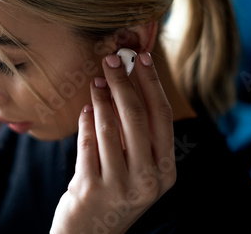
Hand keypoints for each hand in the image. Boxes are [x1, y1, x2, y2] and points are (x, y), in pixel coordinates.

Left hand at [51, 52, 174, 233]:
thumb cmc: (117, 193)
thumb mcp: (139, 170)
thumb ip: (139, 135)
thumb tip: (128, 85)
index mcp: (165, 172)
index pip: (161, 117)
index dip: (151, 83)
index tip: (141, 58)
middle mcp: (147, 180)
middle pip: (135, 116)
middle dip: (122, 81)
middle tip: (111, 59)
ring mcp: (118, 186)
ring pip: (108, 126)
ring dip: (100, 97)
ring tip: (96, 82)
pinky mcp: (90, 189)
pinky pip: (86, 142)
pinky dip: (85, 120)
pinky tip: (85, 109)